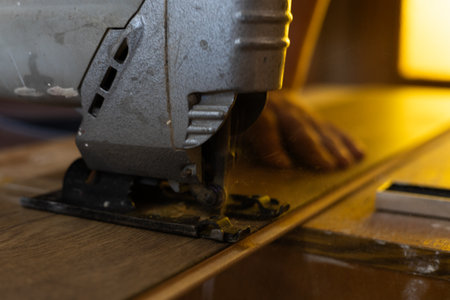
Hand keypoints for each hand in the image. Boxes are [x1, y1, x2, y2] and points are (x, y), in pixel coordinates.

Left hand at [240, 90, 363, 170]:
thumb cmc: (235, 110)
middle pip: (295, 126)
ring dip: (332, 145)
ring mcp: (295, 107)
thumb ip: (230, 136)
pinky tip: (358, 151)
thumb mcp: (225, 122)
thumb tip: (235, 160)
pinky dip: (343, 139)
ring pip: (315, 125)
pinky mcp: (308, 112)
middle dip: (311, 146)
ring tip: (345, 163)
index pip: (261, 124)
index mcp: (251, 108)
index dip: (271, 143)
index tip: (283, 165)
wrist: (250, 83)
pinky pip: (328, 124)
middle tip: (327, 166)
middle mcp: (277, 105)